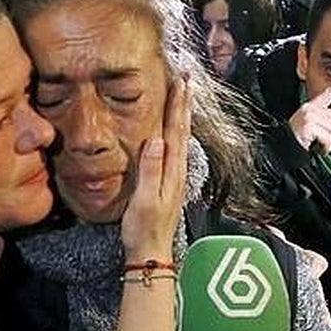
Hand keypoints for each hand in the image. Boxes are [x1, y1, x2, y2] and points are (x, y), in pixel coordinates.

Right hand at [120, 80, 188, 262]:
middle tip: (186, 79)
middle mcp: (177, 170)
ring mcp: (174, 176)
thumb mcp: (144, 199)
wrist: (150, 251)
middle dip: (183, 103)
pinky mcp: (168, 181)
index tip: (180, 83)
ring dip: (181, 114)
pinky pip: (173, 148)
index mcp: (171, 171)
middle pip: (181, 129)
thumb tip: (156, 140)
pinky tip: (171, 129)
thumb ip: (150, 170)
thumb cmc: (144, 228)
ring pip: (179, 137)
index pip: (175, 131)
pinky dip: (174, 131)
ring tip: (182, 95)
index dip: (177, 105)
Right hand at [287, 72, 330, 154]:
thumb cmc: (299, 140)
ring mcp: (308, 115)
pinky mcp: (308, 124)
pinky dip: (328, 148)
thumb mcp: (314, 128)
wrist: (284, 149)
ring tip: (329, 150)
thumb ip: (326, 123)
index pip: (329, 93)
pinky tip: (323, 151)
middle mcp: (310, 108)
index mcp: (312, 107)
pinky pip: (328, 137)